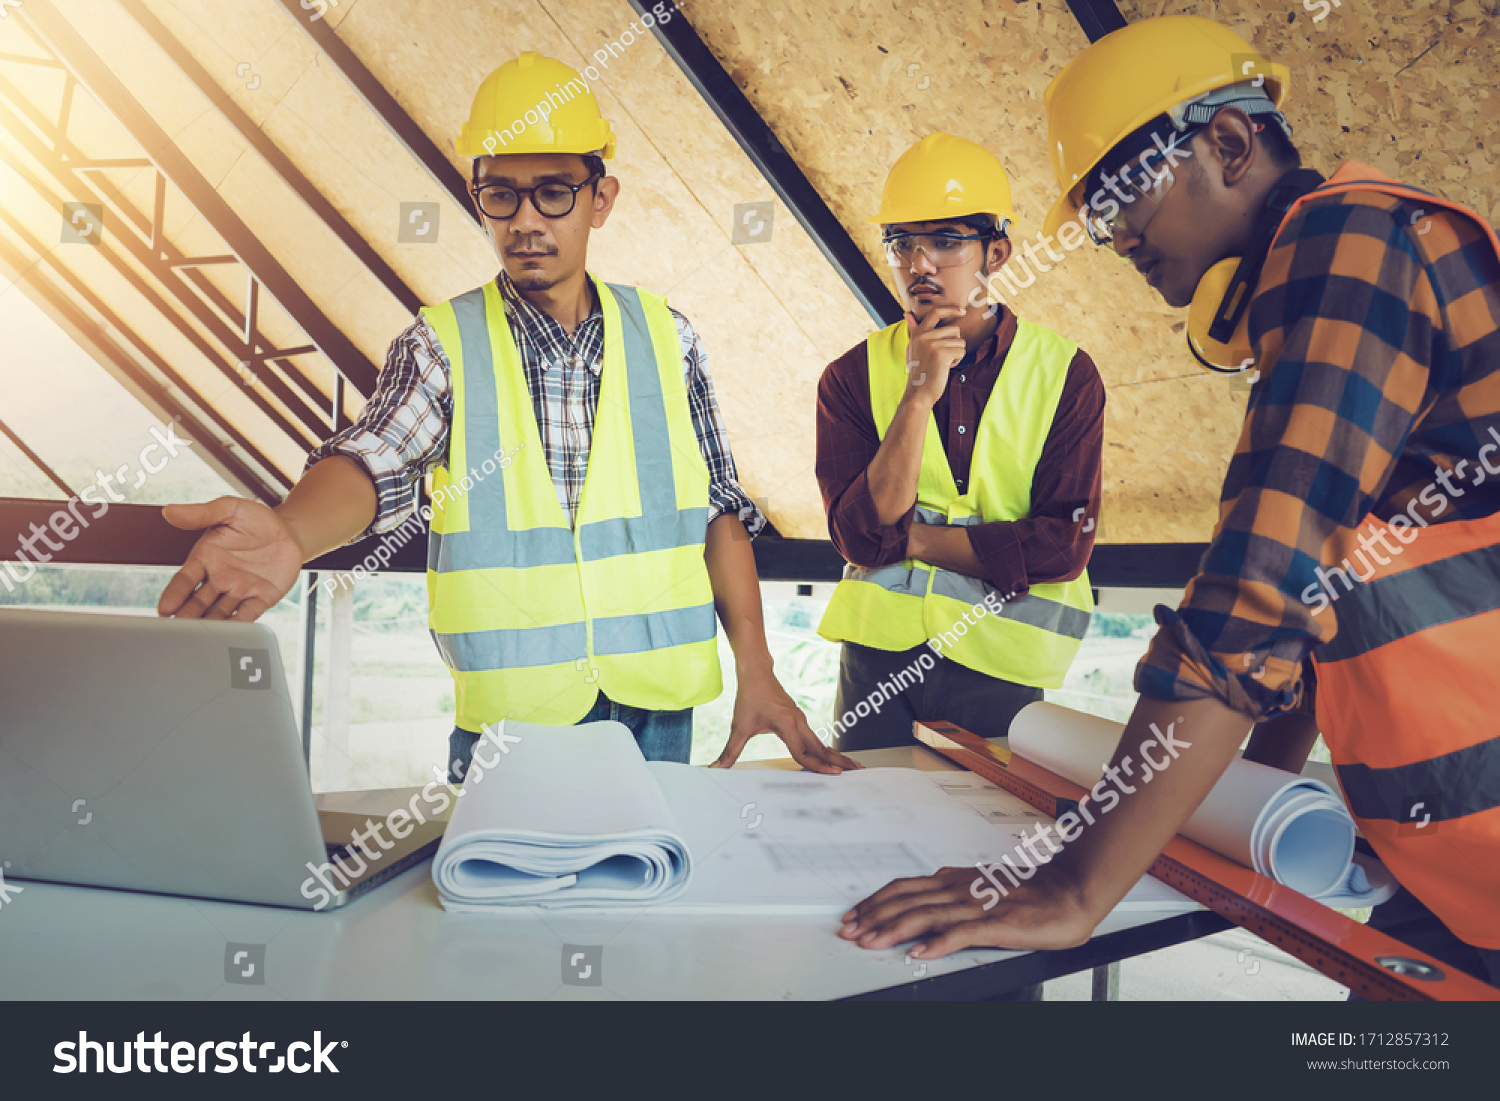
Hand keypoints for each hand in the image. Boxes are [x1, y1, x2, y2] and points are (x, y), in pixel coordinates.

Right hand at [157, 497, 304, 620]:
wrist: (289, 531)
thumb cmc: (256, 520)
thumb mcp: (229, 509)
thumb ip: (201, 513)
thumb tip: (170, 511)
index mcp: (206, 558)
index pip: (185, 580)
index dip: (174, 594)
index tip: (164, 608)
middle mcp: (219, 578)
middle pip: (198, 602)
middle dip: (187, 615)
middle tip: (176, 629)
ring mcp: (239, 590)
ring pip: (219, 612)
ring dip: (208, 624)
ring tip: (198, 637)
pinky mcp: (261, 597)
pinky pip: (248, 613)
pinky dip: (239, 624)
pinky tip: (230, 633)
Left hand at [710, 666, 862, 773]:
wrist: (757, 671)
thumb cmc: (749, 697)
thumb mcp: (738, 727)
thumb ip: (729, 752)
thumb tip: (715, 769)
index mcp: (787, 725)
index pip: (804, 752)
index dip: (818, 766)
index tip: (834, 775)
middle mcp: (798, 722)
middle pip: (821, 747)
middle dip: (838, 761)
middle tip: (856, 773)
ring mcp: (801, 720)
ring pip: (821, 742)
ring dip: (836, 755)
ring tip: (852, 767)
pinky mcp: (800, 719)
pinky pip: (816, 737)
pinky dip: (827, 748)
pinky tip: (832, 756)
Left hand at [837, 864, 1098, 958]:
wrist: (1068, 891)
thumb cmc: (1028, 891)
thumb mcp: (980, 883)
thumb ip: (953, 887)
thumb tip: (926, 888)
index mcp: (953, 880)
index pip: (904, 888)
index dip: (875, 901)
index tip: (854, 915)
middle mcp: (959, 889)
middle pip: (906, 900)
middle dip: (874, 916)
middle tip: (851, 932)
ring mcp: (976, 905)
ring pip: (926, 915)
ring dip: (895, 929)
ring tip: (872, 942)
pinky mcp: (996, 923)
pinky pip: (962, 934)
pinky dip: (939, 943)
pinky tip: (921, 953)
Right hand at [902, 307, 965, 407]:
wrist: (919, 392)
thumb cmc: (919, 371)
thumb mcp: (913, 348)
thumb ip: (914, 330)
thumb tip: (907, 313)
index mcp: (918, 334)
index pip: (935, 313)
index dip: (950, 309)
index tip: (962, 311)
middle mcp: (924, 336)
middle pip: (955, 329)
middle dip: (955, 344)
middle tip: (943, 357)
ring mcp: (932, 344)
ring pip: (960, 342)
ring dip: (956, 354)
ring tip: (943, 363)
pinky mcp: (941, 354)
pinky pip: (961, 351)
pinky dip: (957, 361)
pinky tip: (945, 368)